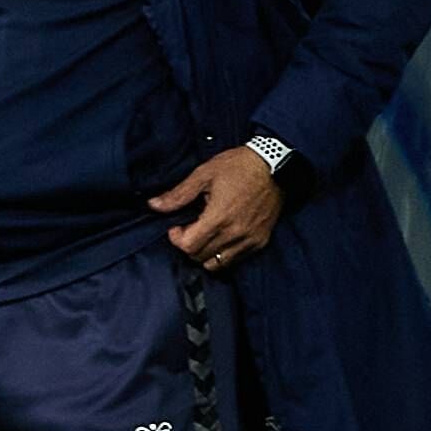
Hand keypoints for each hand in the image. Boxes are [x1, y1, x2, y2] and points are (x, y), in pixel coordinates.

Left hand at [150, 147, 283, 273]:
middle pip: (200, 257)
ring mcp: (249, 240)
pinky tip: (221, 237)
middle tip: (189, 229)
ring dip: (205, 254)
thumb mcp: (204, 174)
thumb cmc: (239, 166)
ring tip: (205, 235)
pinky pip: (236, 260)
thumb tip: (154, 205)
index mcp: (219, 217)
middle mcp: (235, 234)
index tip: (176, 228)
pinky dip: (223, 254)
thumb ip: (178, 194)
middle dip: (188, 246)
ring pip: (217, 264)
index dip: (177, 239)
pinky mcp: (260, 241)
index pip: (189, 247)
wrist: (276, 166)